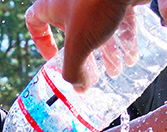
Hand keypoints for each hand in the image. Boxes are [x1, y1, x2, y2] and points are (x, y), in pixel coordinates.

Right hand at [24, 0, 140, 88]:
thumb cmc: (95, 5)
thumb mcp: (78, 45)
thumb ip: (74, 70)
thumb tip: (78, 88)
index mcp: (53, 6)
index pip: (35, 22)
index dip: (42, 42)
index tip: (53, 57)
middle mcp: (72, 1)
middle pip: (73, 32)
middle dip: (84, 55)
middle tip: (93, 74)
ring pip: (98, 28)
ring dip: (108, 52)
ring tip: (116, 70)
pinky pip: (119, 21)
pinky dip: (125, 39)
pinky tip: (132, 57)